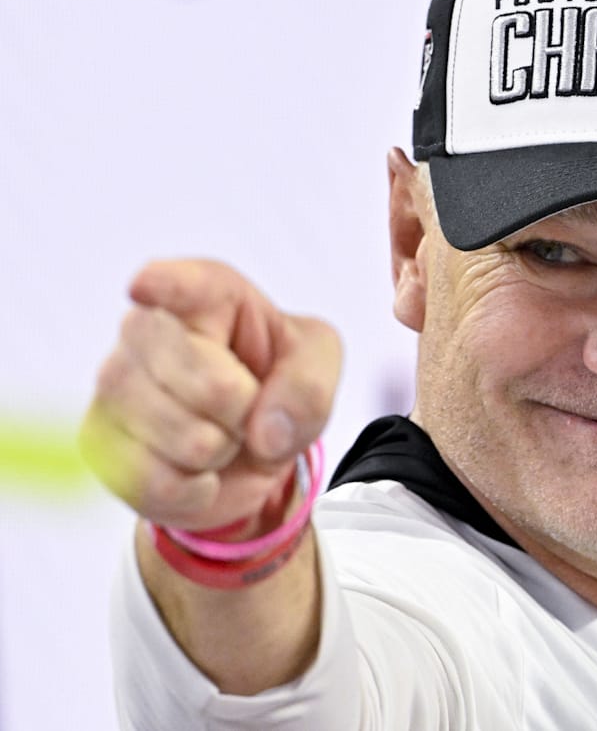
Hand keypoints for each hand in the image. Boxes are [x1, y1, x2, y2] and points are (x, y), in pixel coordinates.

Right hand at [80, 260, 341, 532]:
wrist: (247, 450)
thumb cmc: (277, 385)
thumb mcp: (316, 366)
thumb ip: (310, 385)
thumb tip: (266, 431)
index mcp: (209, 298)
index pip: (185, 286)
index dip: (166, 286)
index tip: (145, 287)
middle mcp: (147, 332)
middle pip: (210, 384)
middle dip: (247, 412)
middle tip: (245, 406)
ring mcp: (114, 386)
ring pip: (188, 440)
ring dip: (221, 451)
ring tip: (220, 433)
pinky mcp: (99, 441)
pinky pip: (157, 481)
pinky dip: (194, 489)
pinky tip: (196, 469)